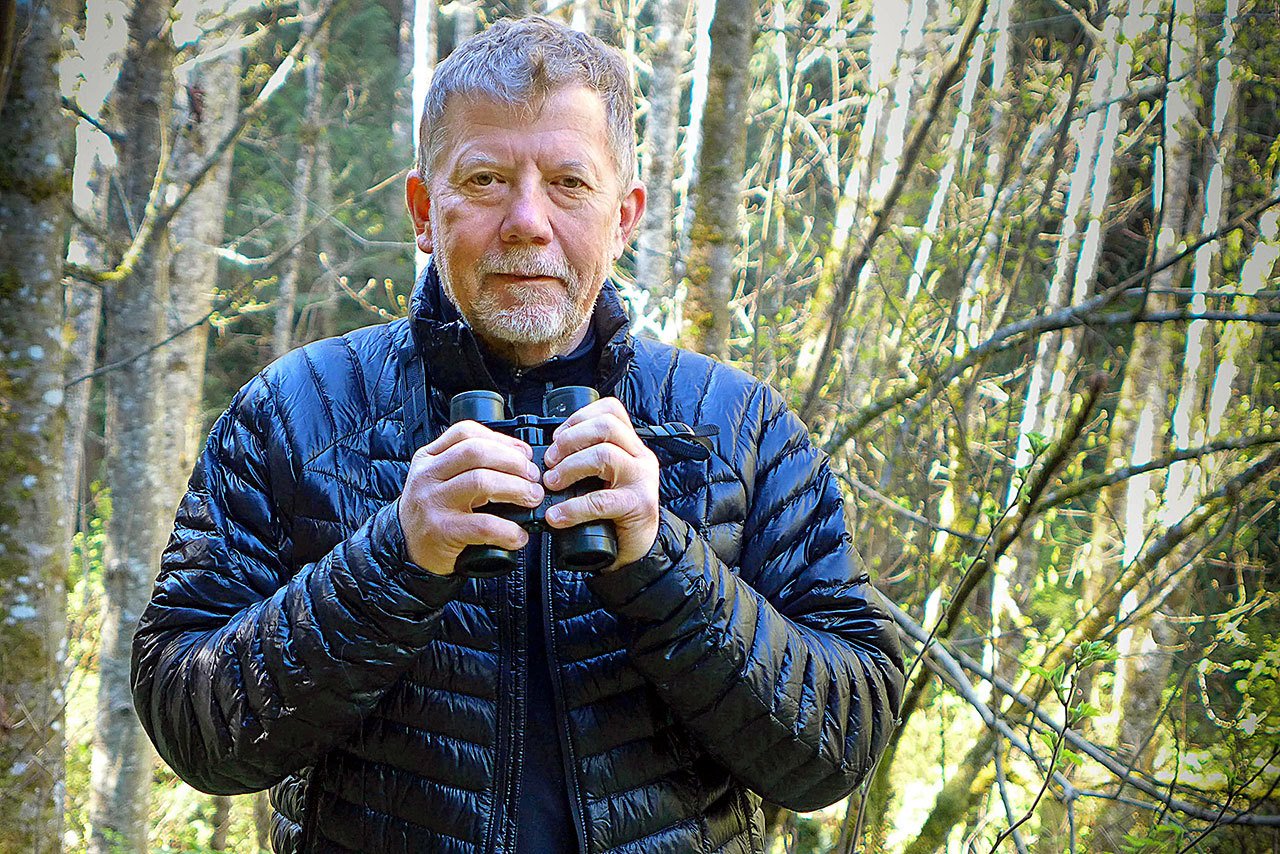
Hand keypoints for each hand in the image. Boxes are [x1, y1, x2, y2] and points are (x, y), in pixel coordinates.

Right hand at [398, 420, 544, 574]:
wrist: (405, 550)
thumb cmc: (431, 514)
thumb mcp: (440, 480)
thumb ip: (469, 467)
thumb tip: (520, 462)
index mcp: (429, 458)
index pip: (466, 433)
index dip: (502, 440)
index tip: (523, 453)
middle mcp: (428, 475)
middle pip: (477, 452)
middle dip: (514, 462)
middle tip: (533, 479)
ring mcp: (433, 502)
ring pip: (481, 481)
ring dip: (516, 489)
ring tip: (531, 499)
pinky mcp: (441, 531)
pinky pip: (483, 525)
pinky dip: (508, 530)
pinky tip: (517, 535)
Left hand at [541, 397, 659, 570]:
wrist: (635, 552)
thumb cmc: (613, 515)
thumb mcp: (602, 479)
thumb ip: (585, 460)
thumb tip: (548, 455)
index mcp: (630, 446)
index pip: (611, 410)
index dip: (578, 418)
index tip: (557, 437)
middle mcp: (640, 457)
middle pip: (606, 426)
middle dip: (570, 440)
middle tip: (550, 461)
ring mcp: (642, 480)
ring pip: (604, 454)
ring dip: (570, 467)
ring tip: (552, 484)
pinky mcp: (639, 505)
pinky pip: (601, 499)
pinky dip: (573, 507)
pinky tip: (557, 516)